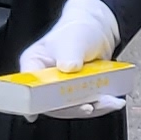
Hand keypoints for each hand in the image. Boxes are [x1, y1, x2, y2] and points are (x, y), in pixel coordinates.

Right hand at [13, 0, 126, 115]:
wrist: (98, 31)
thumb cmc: (78, 30)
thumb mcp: (72, 40)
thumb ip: (69, 54)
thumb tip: (68, 68)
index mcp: (34, 65)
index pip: (28, 88)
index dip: (35, 102)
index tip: (48, 109)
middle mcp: (44, 81)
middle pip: (52, 104)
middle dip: (74, 107)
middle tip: (89, 106)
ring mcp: (61, 90)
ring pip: (71, 108)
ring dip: (92, 108)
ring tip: (108, 101)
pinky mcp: (77, 94)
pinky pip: (85, 106)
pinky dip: (100, 106)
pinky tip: (111, 101)